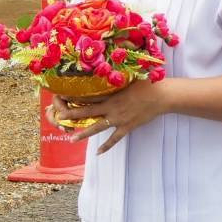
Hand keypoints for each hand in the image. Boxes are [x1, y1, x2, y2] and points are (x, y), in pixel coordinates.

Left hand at [53, 80, 169, 153]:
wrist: (162, 96)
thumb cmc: (147, 84)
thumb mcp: (130, 77)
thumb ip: (117, 76)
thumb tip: (108, 68)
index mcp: (111, 94)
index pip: (88, 96)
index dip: (74, 96)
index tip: (61, 96)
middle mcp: (112, 107)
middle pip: (88, 111)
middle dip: (72, 115)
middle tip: (59, 118)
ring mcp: (119, 119)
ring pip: (97, 127)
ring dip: (84, 133)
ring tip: (71, 139)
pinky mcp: (127, 127)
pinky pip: (115, 138)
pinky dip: (106, 146)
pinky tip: (98, 152)